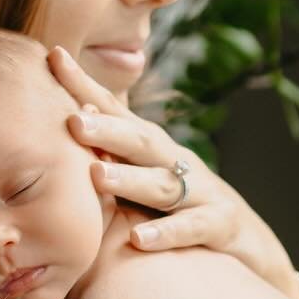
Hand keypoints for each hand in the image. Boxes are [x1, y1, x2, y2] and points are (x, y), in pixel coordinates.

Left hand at [46, 46, 298, 298]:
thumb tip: (55, 125)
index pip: (115, 110)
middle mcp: (174, 162)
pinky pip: (190, 229)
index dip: (85, 86)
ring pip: (161, 185)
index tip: (54, 57)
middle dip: (106, 129)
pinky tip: (137, 239)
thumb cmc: (176, 207)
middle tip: (72, 121)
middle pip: (139, 141)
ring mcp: (200, 192)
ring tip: (97, 177)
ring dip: (129, 180)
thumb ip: (104, 155)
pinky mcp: (218, 225)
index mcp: (150, 147)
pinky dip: (164, 233)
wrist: (245, 240)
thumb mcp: (141, 175)